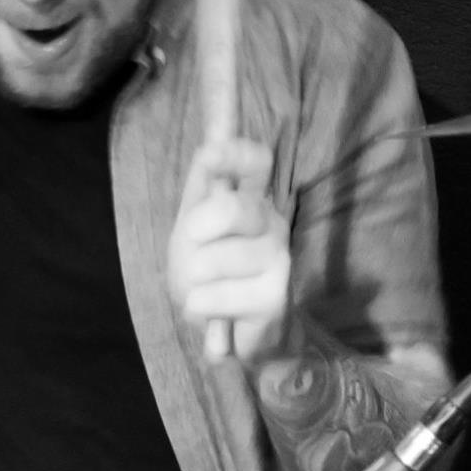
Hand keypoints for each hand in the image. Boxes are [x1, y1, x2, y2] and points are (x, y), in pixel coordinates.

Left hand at [167, 138, 292, 364]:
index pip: (256, 164)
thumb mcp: (194, 225)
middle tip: (192, 248)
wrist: (232, 333)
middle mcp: (271, 224)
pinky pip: (219, 294)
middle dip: (198, 230)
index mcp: (252, 201)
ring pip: (219, 257)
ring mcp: (278, 259)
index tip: (209, 154)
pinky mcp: (275, 296)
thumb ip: (203, 183)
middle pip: (234, 208)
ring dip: (195, 278)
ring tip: (202, 288)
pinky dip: (202, 304)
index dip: (235, 154)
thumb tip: (212, 137)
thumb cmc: (210, 273)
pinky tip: (208, 308)